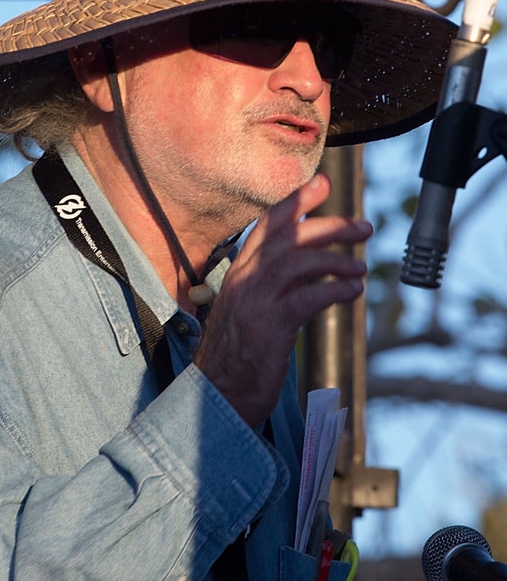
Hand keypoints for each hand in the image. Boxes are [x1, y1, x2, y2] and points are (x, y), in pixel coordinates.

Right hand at [193, 173, 371, 426]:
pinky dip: (336, 289)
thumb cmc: (236, 356)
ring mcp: (256, 302)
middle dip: (330, 225)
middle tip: (364, 227)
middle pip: (289, 237)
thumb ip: (269, 286)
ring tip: (360, 267)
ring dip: (337, 259)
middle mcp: (244, 280)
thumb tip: (304, 271)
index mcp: (239, 273)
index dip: (296, 202)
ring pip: (300, 261)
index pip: (267, 225)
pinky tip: (352, 291)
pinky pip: (309, 297)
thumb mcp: (247, 311)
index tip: (323, 183)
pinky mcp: (271, 327)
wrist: (215, 396)